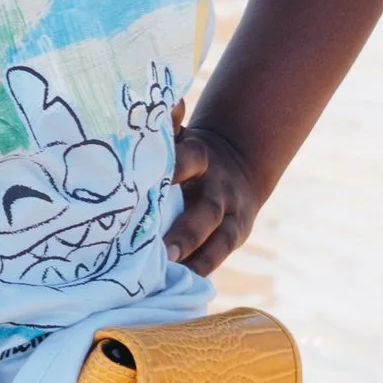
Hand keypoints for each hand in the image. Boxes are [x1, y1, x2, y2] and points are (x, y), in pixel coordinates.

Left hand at [162, 114, 261, 275]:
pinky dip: (202, 267)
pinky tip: (182, 282)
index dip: (173, 169)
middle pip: (205, 208)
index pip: (188, 159)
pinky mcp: (235, 234)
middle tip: (159, 248)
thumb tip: (167, 100)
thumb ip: (169, 125)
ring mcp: (229, 213)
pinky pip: (219, 253)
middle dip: (185, 229)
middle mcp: (216, 187)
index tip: (144, 184)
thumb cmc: (189, 155)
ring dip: (194, 253)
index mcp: (200, 157)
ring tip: (170, 270)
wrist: (237, 165)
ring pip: (216, 236)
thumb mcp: (182, 136)